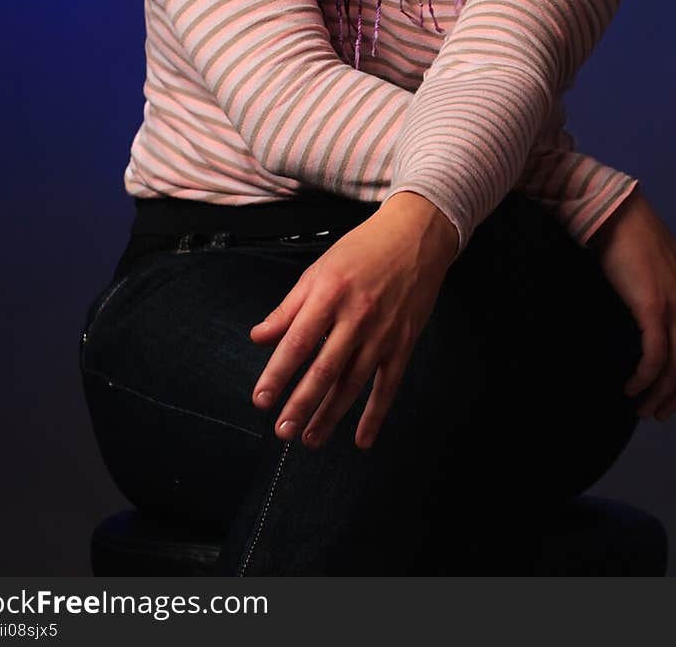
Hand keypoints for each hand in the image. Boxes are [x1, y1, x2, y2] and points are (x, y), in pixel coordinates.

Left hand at [249, 192, 457, 450]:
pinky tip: (362, 438)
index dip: (277, 373)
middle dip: (301, 404)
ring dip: (330, 416)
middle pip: (324, 369)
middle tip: (283, 430)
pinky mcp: (403, 343)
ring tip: (310, 439)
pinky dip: (375, 415)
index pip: (297, 342)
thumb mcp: (319, 270)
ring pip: (353, 384)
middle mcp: (356, 316)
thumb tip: (259, 337)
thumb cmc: (364, 250)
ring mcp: (383, 333)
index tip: (262, 398)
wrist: (415, 236)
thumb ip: (288, 307)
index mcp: (329, 294)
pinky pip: (387, 385)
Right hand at [588, 190, 675, 419]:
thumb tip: (663, 336)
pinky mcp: (653, 306)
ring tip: (640, 407)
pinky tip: (630, 387)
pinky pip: (655, 357)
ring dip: (659, 395)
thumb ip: (674, 302)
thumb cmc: (634, 244)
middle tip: (658, 413)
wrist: (618, 215)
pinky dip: (644, 379)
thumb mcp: (667, 276)